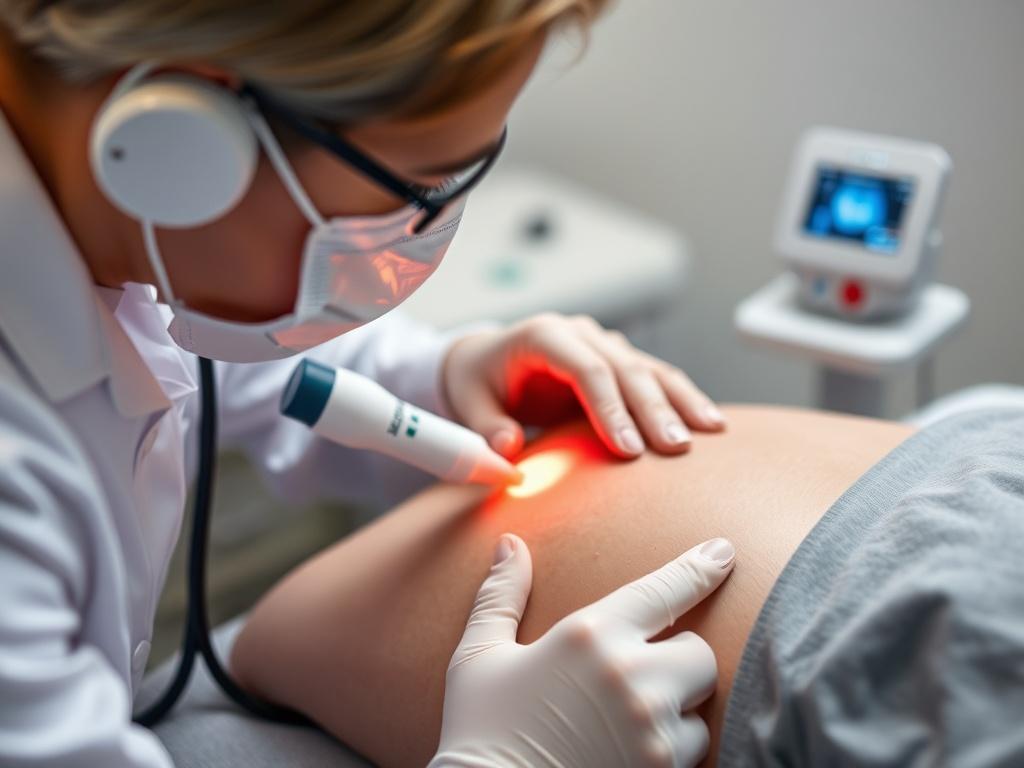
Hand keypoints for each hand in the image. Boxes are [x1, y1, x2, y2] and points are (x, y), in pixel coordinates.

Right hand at [429, 534, 735, 767]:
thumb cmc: (480, 732)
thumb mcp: (479, 657)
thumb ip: (501, 596)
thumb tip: (509, 545)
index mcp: (588, 634)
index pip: (663, 589)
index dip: (699, 568)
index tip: (722, 553)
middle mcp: (628, 675)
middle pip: (699, 653)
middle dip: (679, 661)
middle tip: (641, 676)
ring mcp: (649, 728)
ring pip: (699, 709)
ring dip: (675, 712)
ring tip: (624, 724)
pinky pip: (691, 752)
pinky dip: (669, 750)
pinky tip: (628, 753)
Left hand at [442, 313, 724, 458]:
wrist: (487, 362)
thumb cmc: (478, 383)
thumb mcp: (469, 403)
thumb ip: (486, 427)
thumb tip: (508, 451)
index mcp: (543, 336)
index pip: (586, 369)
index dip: (609, 408)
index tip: (629, 451)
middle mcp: (580, 333)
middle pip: (626, 368)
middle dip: (654, 409)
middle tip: (677, 448)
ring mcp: (603, 343)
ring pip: (650, 369)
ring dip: (681, 400)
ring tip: (712, 430)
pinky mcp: (619, 360)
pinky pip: (655, 377)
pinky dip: (682, 398)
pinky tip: (709, 421)